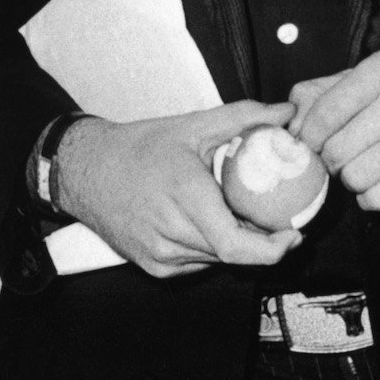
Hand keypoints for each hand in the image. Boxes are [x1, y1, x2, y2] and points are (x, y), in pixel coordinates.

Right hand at [55, 102, 304, 277]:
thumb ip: (243, 117)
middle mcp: (171, 233)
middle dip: (258, 238)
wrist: (86, 171)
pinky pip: (198, 263)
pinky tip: (202, 221)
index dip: (272, 249)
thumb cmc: (137, 148)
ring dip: (233, 241)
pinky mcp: (155, 267)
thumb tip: (285, 113)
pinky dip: (210, 246)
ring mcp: (161, 255)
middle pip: (232, 252)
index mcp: (184, 197)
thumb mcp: (191, 125)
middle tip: (270, 216)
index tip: (293, 234)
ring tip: (230, 211)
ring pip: (216, 259)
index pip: (236, 245)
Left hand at [287, 51, 379, 211]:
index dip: (310, 135)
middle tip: (339, 158)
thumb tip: (289, 124)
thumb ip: (321, 93)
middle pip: (337, 149)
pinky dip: (369, 198)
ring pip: (355, 177)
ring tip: (363, 167)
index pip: (325, 111)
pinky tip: (379, 182)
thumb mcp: (369, 78)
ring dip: (350, 180)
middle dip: (330, 160)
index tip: (312, 143)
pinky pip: (378, 198)